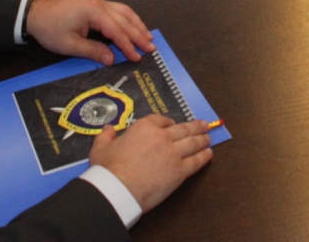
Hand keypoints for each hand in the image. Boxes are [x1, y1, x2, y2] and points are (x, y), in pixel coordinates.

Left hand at [24, 0, 153, 64]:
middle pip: (125, 20)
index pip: (117, 31)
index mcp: (94, 12)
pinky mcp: (95, 3)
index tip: (138, 57)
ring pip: (124, 12)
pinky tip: (133, 26)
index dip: (128, 46)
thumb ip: (93, 51)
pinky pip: (117, 10)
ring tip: (148, 37)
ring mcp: (98, 1)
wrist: (35, 12)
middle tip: (151, 48)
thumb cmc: (50, 28)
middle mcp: (100, 3)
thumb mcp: (70, 45)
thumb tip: (112, 60)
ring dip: (137, 24)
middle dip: (138, 34)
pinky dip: (128, 19)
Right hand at [88, 116, 214, 213]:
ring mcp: (173, 153)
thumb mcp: (100, 148)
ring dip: (202, 139)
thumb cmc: (107, 168)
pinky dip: (204, 156)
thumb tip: (108, 128)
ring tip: (208, 138)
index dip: (169, 122)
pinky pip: (196, 161)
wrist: (118, 188)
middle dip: (195, 126)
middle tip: (204, 125)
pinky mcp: (180, 170)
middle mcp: (161, 136)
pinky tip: (208, 154)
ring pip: (193, 142)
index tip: (172, 125)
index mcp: (143, 127)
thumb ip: (105, 137)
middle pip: (183, 129)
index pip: (161, 119)